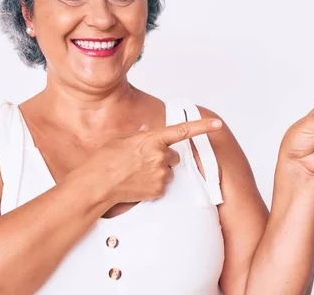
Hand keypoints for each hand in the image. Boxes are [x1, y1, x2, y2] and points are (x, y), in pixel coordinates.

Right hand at [94, 117, 222, 203]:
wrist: (97, 184)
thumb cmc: (104, 160)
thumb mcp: (122, 140)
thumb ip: (141, 137)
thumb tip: (148, 136)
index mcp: (152, 139)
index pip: (182, 130)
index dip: (202, 126)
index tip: (216, 123)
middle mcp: (160, 156)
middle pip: (174, 156)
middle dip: (163, 157)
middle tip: (143, 161)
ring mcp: (161, 175)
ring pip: (168, 171)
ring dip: (157, 171)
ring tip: (136, 173)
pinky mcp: (158, 190)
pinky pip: (162, 185)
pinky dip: (152, 185)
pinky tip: (136, 183)